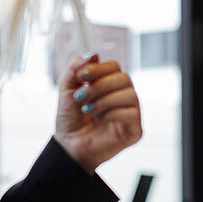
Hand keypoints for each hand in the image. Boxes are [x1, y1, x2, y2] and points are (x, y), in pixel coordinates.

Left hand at [54, 54, 142, 173]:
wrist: (69, 147)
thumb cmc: (70, 120)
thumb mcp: (67, 90)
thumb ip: (75, 69)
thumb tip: (93, 54)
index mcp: (110, 85)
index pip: (114, 67)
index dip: (99, 69)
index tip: (82, 77)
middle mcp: (124, 96)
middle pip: (124, 78)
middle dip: (100, 86)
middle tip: (81, 97)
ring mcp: (131, 113)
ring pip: (130, 94)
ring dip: (105, 100)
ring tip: (88, 110)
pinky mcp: (135, 130)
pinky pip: (132, 113)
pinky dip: (113, 113)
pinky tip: (100, 119)